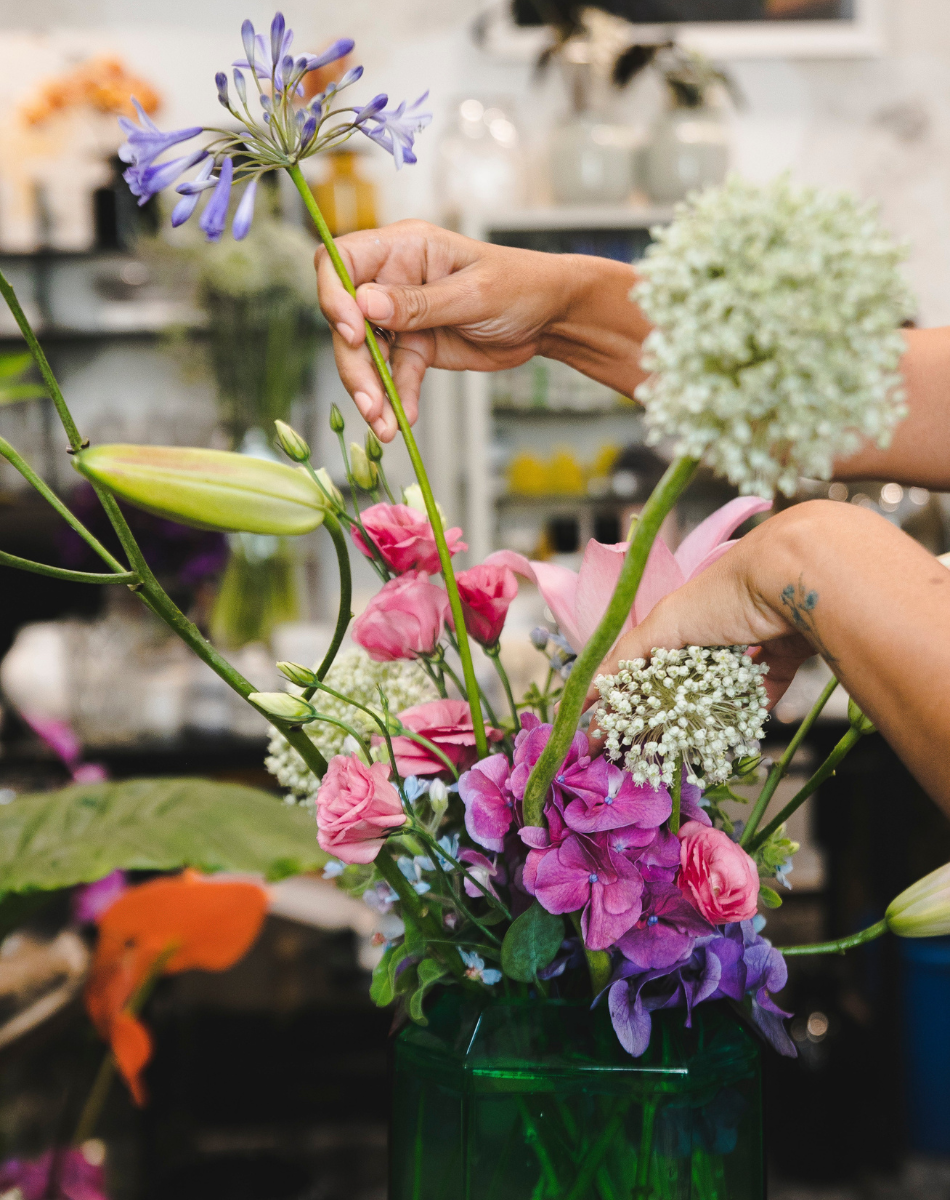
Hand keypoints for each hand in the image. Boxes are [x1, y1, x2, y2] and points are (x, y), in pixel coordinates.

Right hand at [315, 220, 645, 440]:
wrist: (551, 319)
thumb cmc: (520, 286)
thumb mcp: (473, 293)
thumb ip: (419, 302)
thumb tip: (365, 303)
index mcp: (403, 248)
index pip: (341, 262)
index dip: (334, 295)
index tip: (353, 331)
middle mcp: (393, 279)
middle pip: (348, 318)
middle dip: (354, 362)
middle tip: (369, 400)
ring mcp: (402, 316)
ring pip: (366, 354)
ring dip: (371, 390)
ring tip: (382, 424)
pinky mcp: (416, 347)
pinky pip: (396, 375)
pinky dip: (396, 399)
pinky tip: (402, 421)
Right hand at [584, 511, 817, 746]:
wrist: (793, 579)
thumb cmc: (724, 594)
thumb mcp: (665, 624)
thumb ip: (629, 656)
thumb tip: (592, 688)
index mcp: (675, 622)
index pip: (638, 668)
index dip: (616, 702)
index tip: (596, 736)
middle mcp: (708, 633)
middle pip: (681, 686)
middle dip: (662, 719)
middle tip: (644, 755)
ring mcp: (745, 646)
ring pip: (722, 693)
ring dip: (707, 719)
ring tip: (690, 752)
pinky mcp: (780, 658)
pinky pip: (762, 693)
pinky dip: (751, 714)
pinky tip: (736, 737)